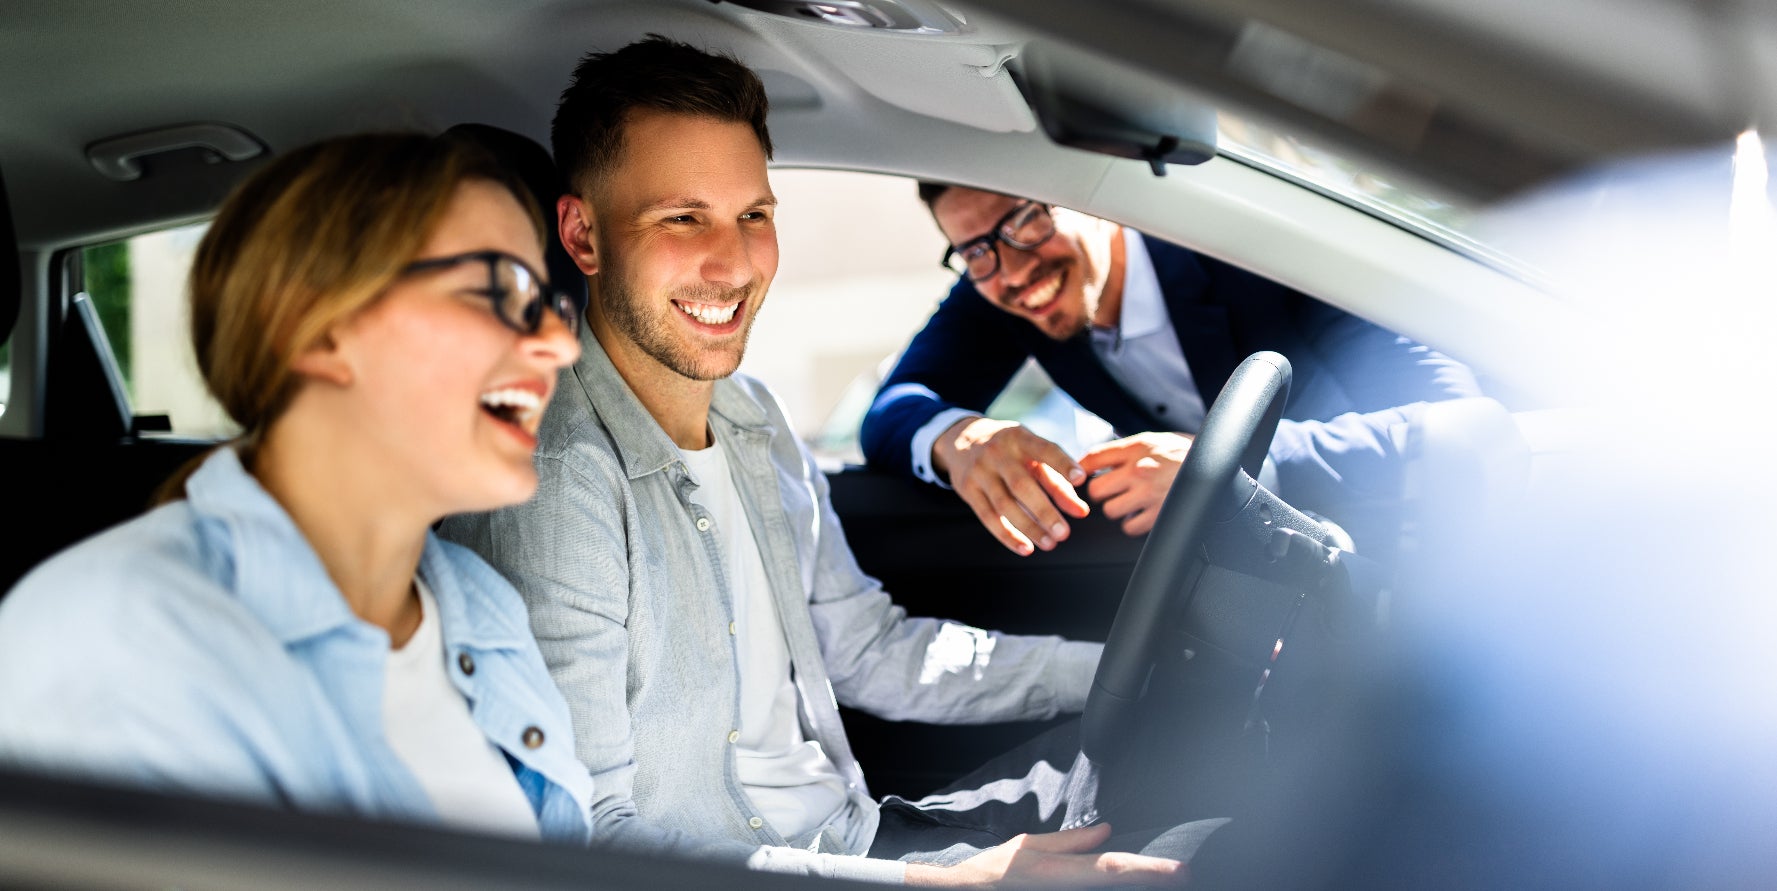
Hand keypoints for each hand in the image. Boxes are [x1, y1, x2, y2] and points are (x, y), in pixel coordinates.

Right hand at [904, 824, 1187, 887]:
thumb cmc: (994, 872)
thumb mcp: (1028, 847)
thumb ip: (1070, 842)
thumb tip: (1105, 832)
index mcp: (1059, 873)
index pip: (1112, 869)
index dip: (1149, 871)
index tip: (1181, 871)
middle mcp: (1066, 890)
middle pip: (1118, 888)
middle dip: (1151, 880)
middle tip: (1186, 874)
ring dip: (1135, 885)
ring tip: (1163, 876)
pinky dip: (1115, 890)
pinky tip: (1131, 881)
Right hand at [933, 417, 1089, 555]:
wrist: (961, 439)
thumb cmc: (1010, 450)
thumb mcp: (1032, 454)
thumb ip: (1057, 480)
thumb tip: (1080, 511)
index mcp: (1020, 437)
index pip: (1044, 450)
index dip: (1063, 464)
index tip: (1081, 479)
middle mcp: (997, 453)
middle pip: (1021, 485)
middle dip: (1044, 511)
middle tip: (1064, 533)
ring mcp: (979, 471)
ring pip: (1004, 504)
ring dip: (1029, 527)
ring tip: (1050, 543)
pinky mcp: (968, 489)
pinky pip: (988, 516)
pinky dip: (1007, 535)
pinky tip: (1026, 548)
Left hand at [1078, 432, 1193, 535]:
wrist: (1218, 467)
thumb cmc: (1187, 454)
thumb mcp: (1157, 440)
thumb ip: (1129, 449)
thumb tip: (1097, 459)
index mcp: (1138, 447)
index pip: (1093, 457)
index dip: (1080, 469)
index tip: (1078, 477)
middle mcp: (1140, 469)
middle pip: (1095, 489)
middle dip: (1101, 493)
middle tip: (1111, 493)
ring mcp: (1149, 493)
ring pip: (1110, 511)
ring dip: (1117, 510)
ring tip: (1130, 504)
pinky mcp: (1160, 514)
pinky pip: (1130, 527)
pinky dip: (1133, 524)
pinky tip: (1142, 515)